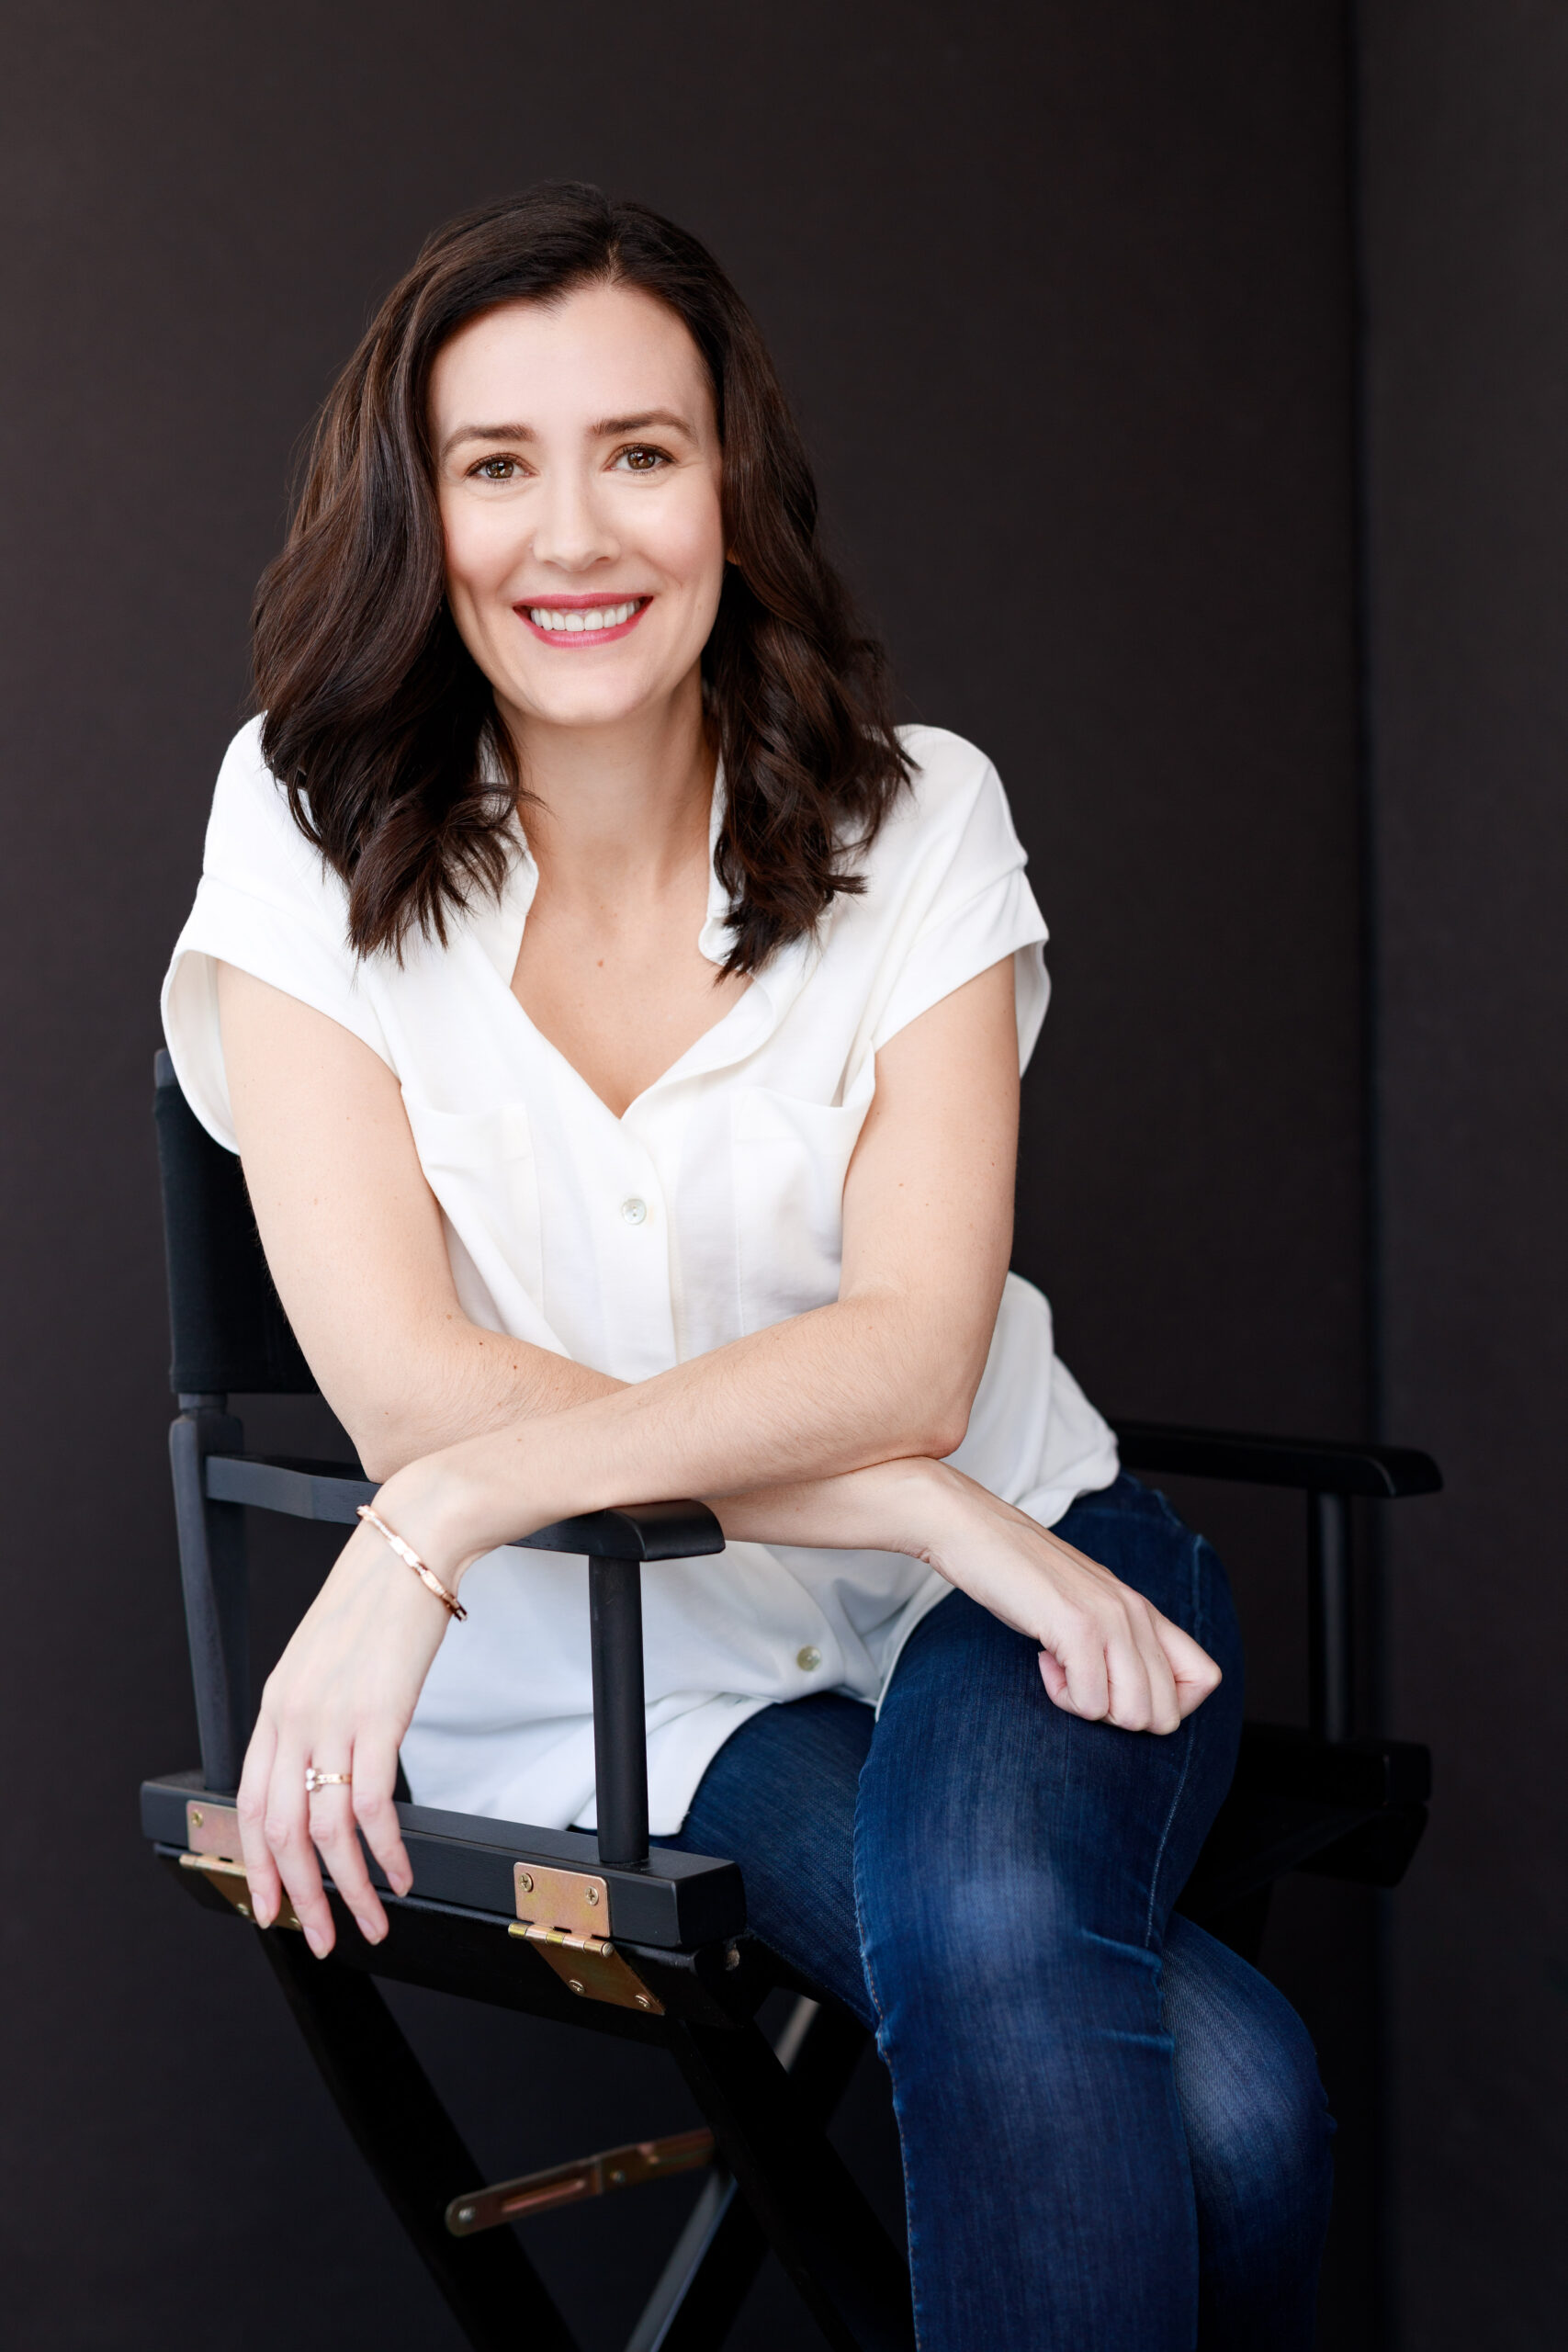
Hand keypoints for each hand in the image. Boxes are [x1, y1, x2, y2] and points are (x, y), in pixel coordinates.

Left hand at [235, 1508, 454, 1954]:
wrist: (414, 1546)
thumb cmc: (379, 1599)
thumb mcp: (326, 1659)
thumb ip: (315, 1712)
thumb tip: (323, 1767)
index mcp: (276, 1705)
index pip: (249, 1804)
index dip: (258, 1865)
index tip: (271, 1909)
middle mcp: (294, 1716)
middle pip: (281, 1830)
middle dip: (300, 1896)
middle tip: (319, 1936)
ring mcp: (334, 1718)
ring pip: (327, 1830)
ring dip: (349, 1888)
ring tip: (373, 1919)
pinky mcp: (380, 1717)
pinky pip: (374, 1805)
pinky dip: (387, 1851)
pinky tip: (402, 1872)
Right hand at [918, 1466, 1221, 1731]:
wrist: (973, 1530)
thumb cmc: (1020, 1576)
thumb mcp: (1085, 1605)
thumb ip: (1118, 1639)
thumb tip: (1134, 1699)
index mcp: (1143, 1609)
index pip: (1205, 1679)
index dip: (1167, 1706)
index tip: (1119, 1691)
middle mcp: (1136, 1613)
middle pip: (1165, 1714)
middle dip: (1119, 1718)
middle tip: (1083, 1684)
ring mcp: (1109, 1619)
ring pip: (1132, 1716)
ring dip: (1090, 1709)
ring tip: (1062, 1671)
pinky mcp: (1076, 1627)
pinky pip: (1090, 1703)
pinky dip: (1062, 1696)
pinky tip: (1043, 1661)